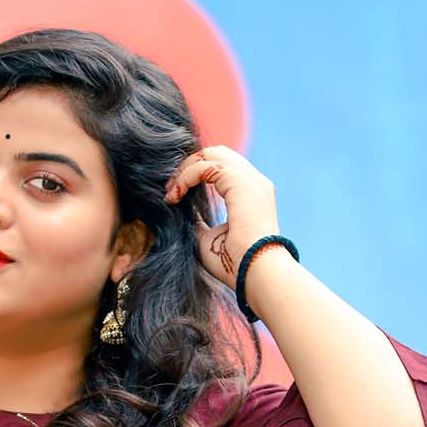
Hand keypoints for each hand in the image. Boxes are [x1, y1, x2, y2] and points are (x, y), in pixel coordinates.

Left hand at [163, 145, 279, 294]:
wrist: (256, 273)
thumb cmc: (234, 264)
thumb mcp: (208, 238)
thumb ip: (197, 221)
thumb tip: (180, 210)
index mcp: (251, 194)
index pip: (223, 167)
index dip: (196, 173)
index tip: (175, 195)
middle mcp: (254, 182)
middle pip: (217, 153)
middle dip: (190, 166)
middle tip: (170, 189)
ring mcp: (250, 179)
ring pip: (211, 155)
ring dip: (185, 170)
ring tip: (171, 193)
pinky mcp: (240, 181)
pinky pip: (205, 166)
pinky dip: (186, 177)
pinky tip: (175, 195)